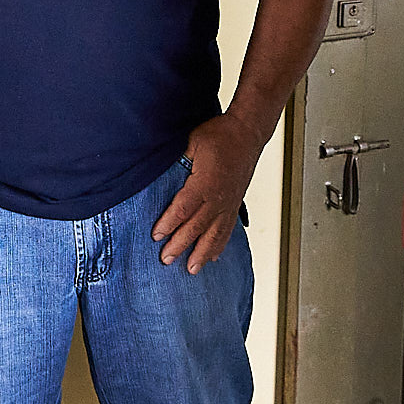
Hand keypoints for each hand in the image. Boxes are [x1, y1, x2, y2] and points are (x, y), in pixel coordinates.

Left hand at [152, 114, 266, 272]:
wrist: (247, 133)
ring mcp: (228, 203)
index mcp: (204, 183)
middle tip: (166, 260)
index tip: (156, 236)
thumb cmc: (220, 135)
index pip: (183, 209)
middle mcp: (217, 198)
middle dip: (180, 245)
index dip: (169, 224)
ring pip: (214, 234)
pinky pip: (227, 229)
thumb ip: (177, 160)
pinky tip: (214, 257)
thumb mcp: (192, 142)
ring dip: (202, 253)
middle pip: (196, 227)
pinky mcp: (235, 204)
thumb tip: (158, 172)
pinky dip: (220, 245)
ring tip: (191, 269)